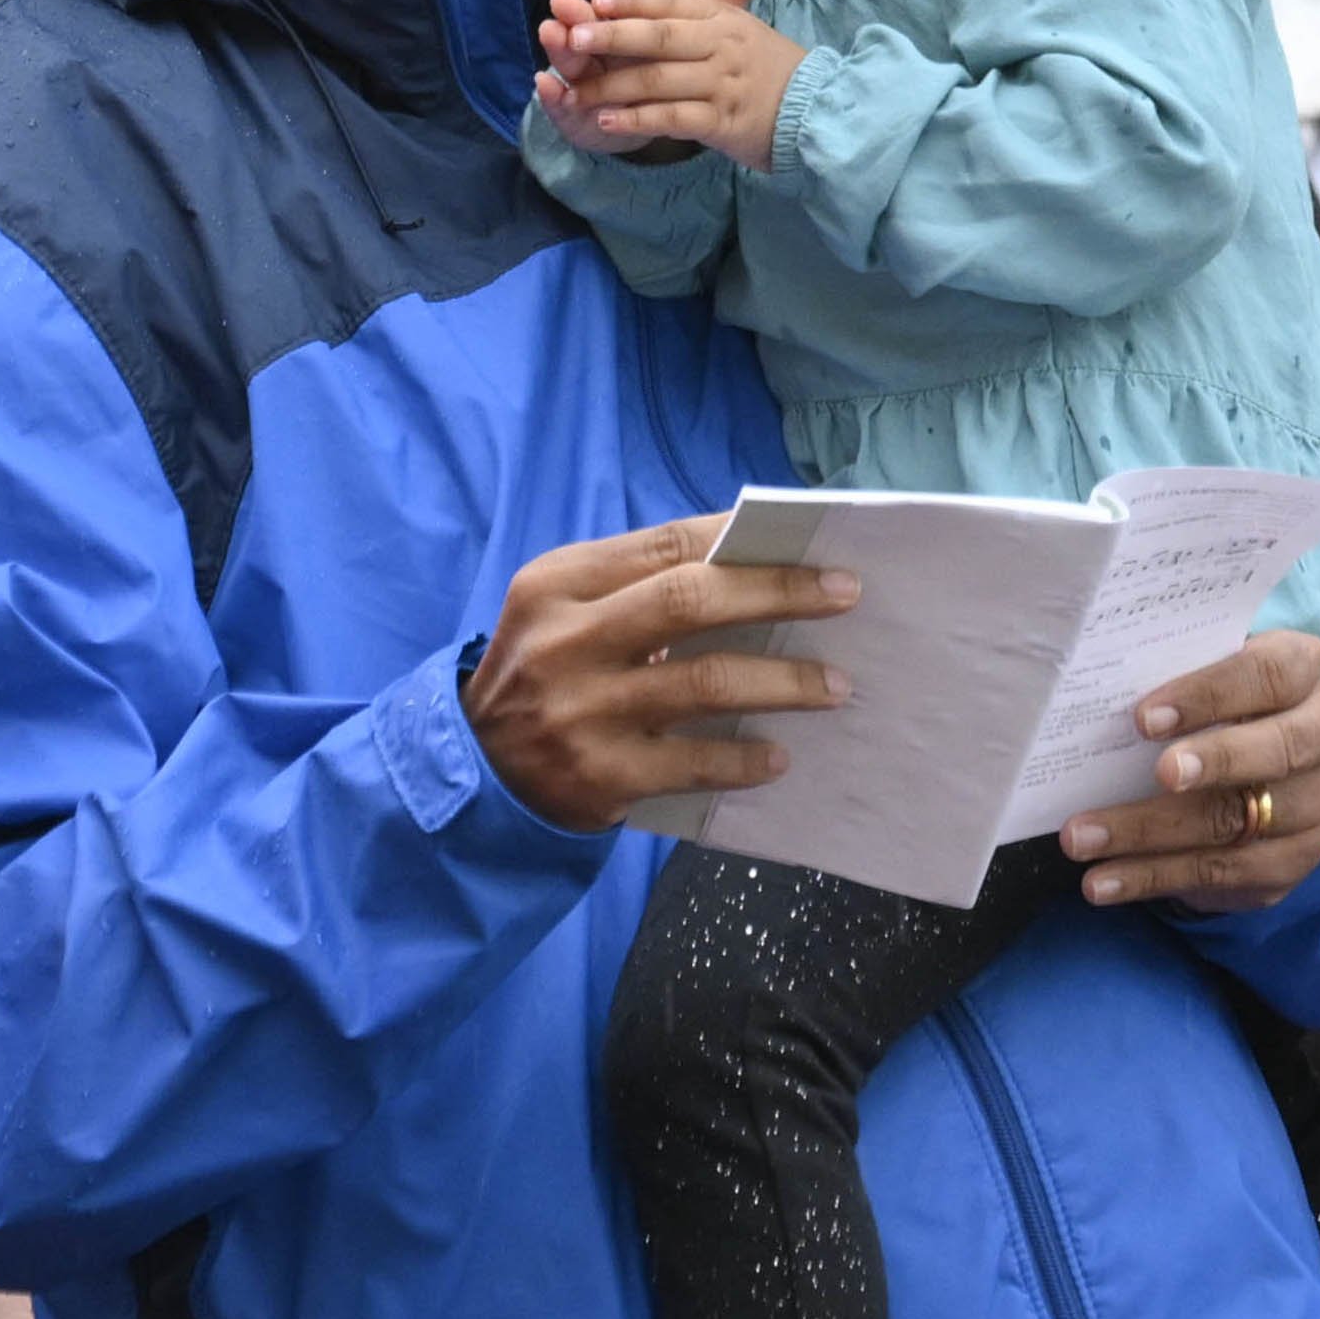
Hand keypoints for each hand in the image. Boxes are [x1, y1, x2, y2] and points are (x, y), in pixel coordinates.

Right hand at [458, 516, 851, 827]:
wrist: (474, 767)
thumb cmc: (543, 672)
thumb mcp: (564, 610)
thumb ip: (636, 584)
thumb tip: (752, 564)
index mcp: (560, 583)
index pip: (668, 544)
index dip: (746, 543)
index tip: (813, 547)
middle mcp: (568, 640)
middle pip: (692, 600)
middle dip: (779, 592)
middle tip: (844, 595)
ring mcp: (583, 710)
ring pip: (705, 682)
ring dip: (784, 681)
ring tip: (834, 685)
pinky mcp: (600, 775)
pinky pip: (693, 763)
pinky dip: (744, 759)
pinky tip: (778, 755)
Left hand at [536, 0, 798, 166]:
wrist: (815, 111)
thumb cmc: (766, 64)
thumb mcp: (746, 23)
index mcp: (721, 17)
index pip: (673, 0)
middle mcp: (721, 46)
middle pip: (661, 38)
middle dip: (614, 37)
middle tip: (573, 36)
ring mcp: (722, 85)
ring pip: (659, 81)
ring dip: (613, 87)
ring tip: (575, 92)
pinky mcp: (722, 123)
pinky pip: (673, 119)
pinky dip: (638, 121)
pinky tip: (607, 121)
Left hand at [1055, 627, 1319, 911]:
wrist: (1268, 754)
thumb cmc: (1220, 696)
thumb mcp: (1209, 667)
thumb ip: (1174, 667)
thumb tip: (1097, 689)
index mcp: (1306, 668)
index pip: (1267, 674)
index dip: (1209, 694)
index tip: (1145, 718)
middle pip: (1275, 752)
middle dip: (1210, 765)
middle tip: (1152, 776)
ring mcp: (1319, 803)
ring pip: (1238, 823)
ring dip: (1153, 834)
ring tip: (1083, 840)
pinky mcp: (1297, 859)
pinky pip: (1224, 873)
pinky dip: (1155, 877)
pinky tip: (1105, 882)